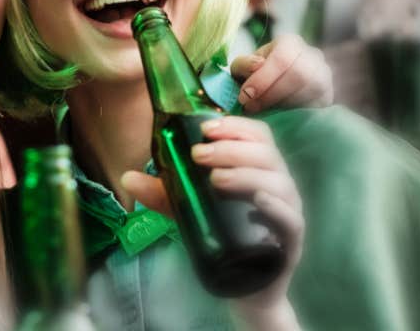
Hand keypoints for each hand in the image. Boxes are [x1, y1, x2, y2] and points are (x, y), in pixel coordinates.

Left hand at [121, 116, 303, 326]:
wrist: (246, 292)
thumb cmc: (224, 241)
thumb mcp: (190, 213)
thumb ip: (164, 195)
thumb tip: (127, 177)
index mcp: (261, 171)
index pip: (257, 136)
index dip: (235, 127)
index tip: (206, 128)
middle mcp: (279, 186)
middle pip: (266, 155)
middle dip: (231, 149)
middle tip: (198, 155)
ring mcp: (289, 213)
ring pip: (278, 183)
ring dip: (248, 174)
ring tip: (216, 177)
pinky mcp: (291, 242)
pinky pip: (291, 219)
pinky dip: (276, 206)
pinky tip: (258, 200)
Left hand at [231, 34, 332, 112]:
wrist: (275, 88)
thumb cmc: (257, 76)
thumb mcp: (243, 67)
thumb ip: (244, 64)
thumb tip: (257, 65)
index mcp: (290, 43)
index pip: (282, 58)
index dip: (263, 79)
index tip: (245, 96)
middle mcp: (313, 55)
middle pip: (299, 75)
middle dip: (271, 95)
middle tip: (251, 108)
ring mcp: (325, 76)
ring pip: (310, 92)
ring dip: (283, 106)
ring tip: (264, 112)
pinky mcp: (329, 96)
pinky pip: (317, 106)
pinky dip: (296, 113)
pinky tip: (280, 115)